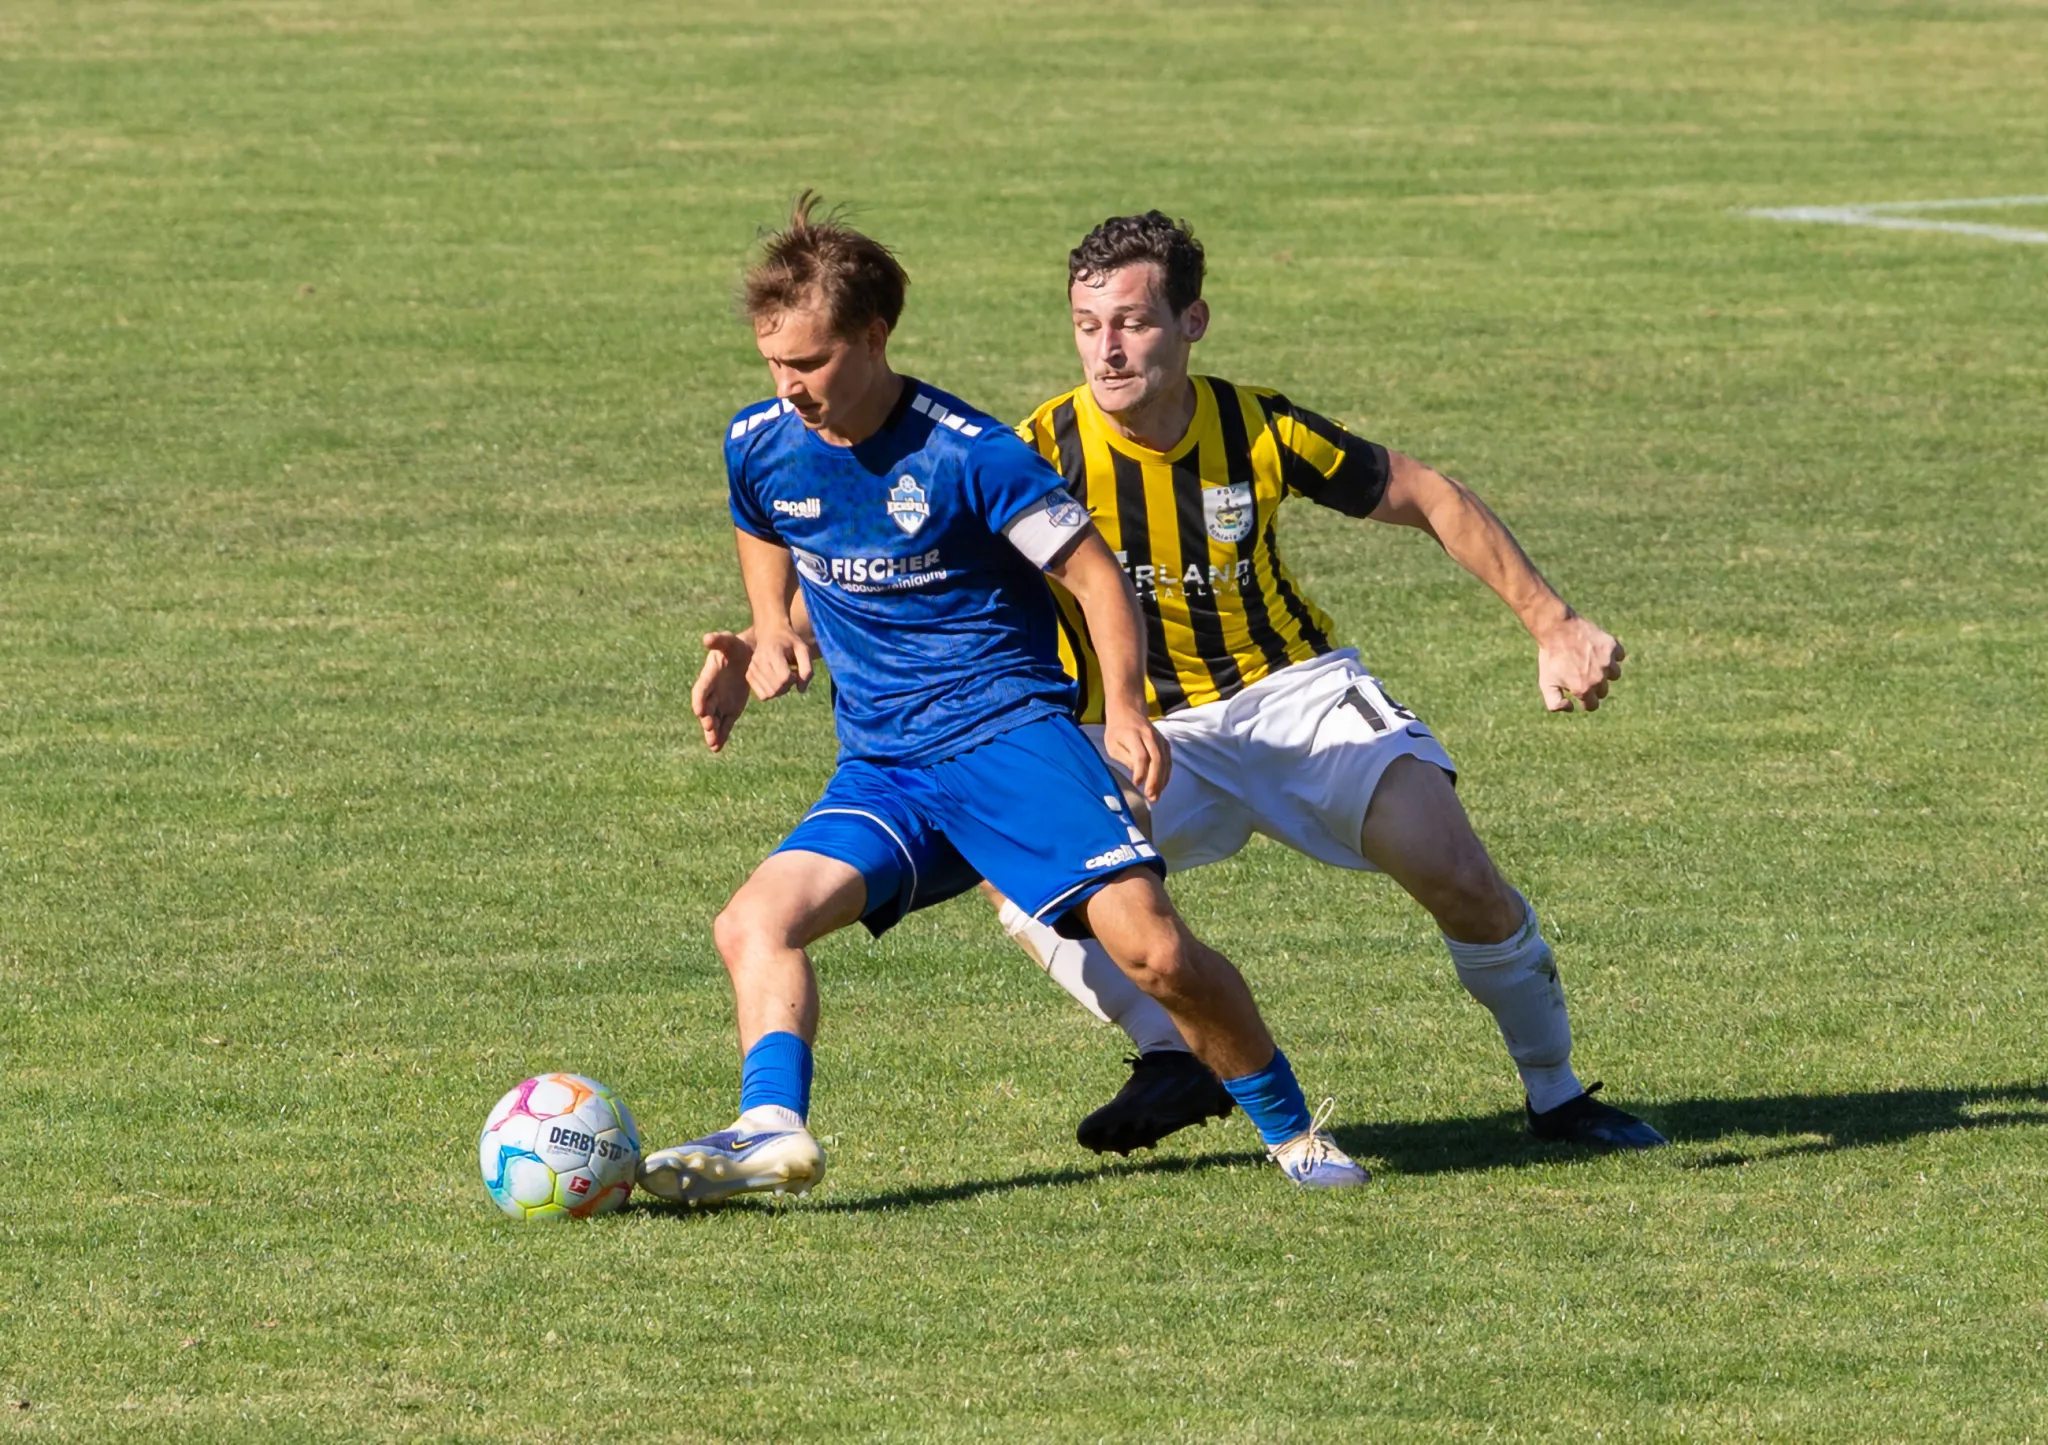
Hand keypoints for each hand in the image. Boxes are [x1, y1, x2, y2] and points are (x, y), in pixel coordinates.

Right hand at [691, 631, 753, 751]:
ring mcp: (720, 703)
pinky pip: (725, 725)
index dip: (699, 699)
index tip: (699, 710)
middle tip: (708, 728)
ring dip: (713, 733)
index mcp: (708, 677)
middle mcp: (711, 693)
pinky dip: (722, 736)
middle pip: (706, 709)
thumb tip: (706, 638)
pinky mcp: (730, 710)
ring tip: (713, 744)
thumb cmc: (735, 647)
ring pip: (714, 720)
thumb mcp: (728, 641)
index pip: (701, 690)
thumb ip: (718, 640)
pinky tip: (717, 748)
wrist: (748, 656)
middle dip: (707, 719)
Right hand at [745, 627, 812, 701]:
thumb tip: (801, 690)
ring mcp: (752, 668)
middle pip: (776, 689)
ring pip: (769, 694)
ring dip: (779, 691)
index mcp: (773, 652)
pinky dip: (770, 692)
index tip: (795, 671)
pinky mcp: (748, 675)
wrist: (769, 632)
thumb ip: (807, 669)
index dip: (794, 679)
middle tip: (789, 675)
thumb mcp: (803, 650)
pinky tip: (773, 681)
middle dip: (787, 687)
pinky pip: (761, 695)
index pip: (784, 678)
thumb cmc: (789, 642)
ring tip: (781, 678)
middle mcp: (759, 661)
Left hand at [1103, 713, 1171, 802]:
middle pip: (1156, 759)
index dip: (1140, 771)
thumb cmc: (1117, 731)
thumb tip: (1138, 773)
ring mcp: (1159, 739)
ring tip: (1156, 796)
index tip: (1136, 784)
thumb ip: (1125, 758)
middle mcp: (1149, 736)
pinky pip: (1168, 760)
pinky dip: (1166, 774)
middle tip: (1151, 797)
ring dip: (1162, 780)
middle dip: (1154, 780)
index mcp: (1133, 735)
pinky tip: (1161, 786)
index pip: (1140, 755)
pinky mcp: (1164, 743)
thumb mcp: (1113, 745)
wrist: (1128, 711)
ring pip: (1165, 761)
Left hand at [1537, 614, 1625, 712]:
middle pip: (1603, 691)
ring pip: (1614, 674)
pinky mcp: (1612, 647)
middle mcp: (1598, 678)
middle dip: (1593, 685)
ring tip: (1590, 661)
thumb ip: (1555, 704)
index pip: (1593, 705)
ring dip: (1605, 671)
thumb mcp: (1546, 683)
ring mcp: (1607, 662)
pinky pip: (1619, 656)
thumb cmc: (1551, 657)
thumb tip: (1572, 708)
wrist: (1556, 629)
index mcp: (1583, 689)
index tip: (1578, 690)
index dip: (1585, 700)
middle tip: (1580, 672)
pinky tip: (1598, 650)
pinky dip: (1612, 655)